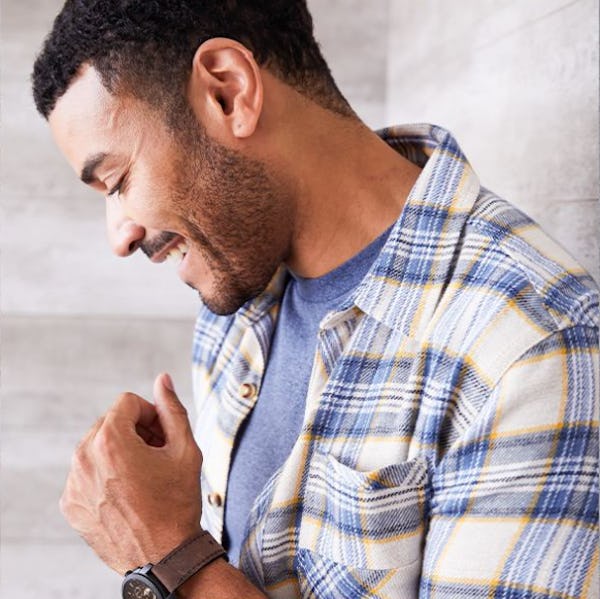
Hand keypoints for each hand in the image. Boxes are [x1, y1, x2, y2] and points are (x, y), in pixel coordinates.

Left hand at [60, 373, 202, 573]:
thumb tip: (163, 379)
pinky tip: (127, 492)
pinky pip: (85, 472)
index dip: (150, 414)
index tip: (162, 435)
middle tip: (157, 454)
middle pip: (109, 422)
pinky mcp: (70, 504)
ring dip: (119, 451)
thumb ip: (172, 409)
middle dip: (134, 431)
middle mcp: (84, 458)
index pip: (127, 402)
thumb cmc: (177, 502)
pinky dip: (104, 474)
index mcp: (111, 441)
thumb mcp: (185, 449)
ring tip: (143, 474)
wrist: (164, 556)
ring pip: (96, 446)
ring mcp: (74, 483)